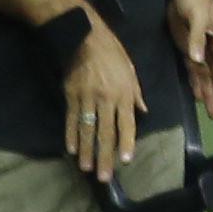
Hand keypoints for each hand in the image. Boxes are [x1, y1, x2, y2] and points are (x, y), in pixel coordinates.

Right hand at [58, 7, 147, 178]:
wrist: (84, 36)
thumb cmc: (112, 52)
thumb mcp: (130, 70)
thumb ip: (136, 94)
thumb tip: (141, 113)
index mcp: (124, 93)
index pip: (126, 123)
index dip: (125, 142)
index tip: (125, 160)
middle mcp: (107, 98)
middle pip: (105, 132)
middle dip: (105, 155)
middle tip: (104, 176)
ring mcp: (86, 98)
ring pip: (87, 129)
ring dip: (86, 151)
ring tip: (85, 168)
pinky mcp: (71, 95)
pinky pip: (71, 119)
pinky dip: (70, 134)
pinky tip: (71, 149)